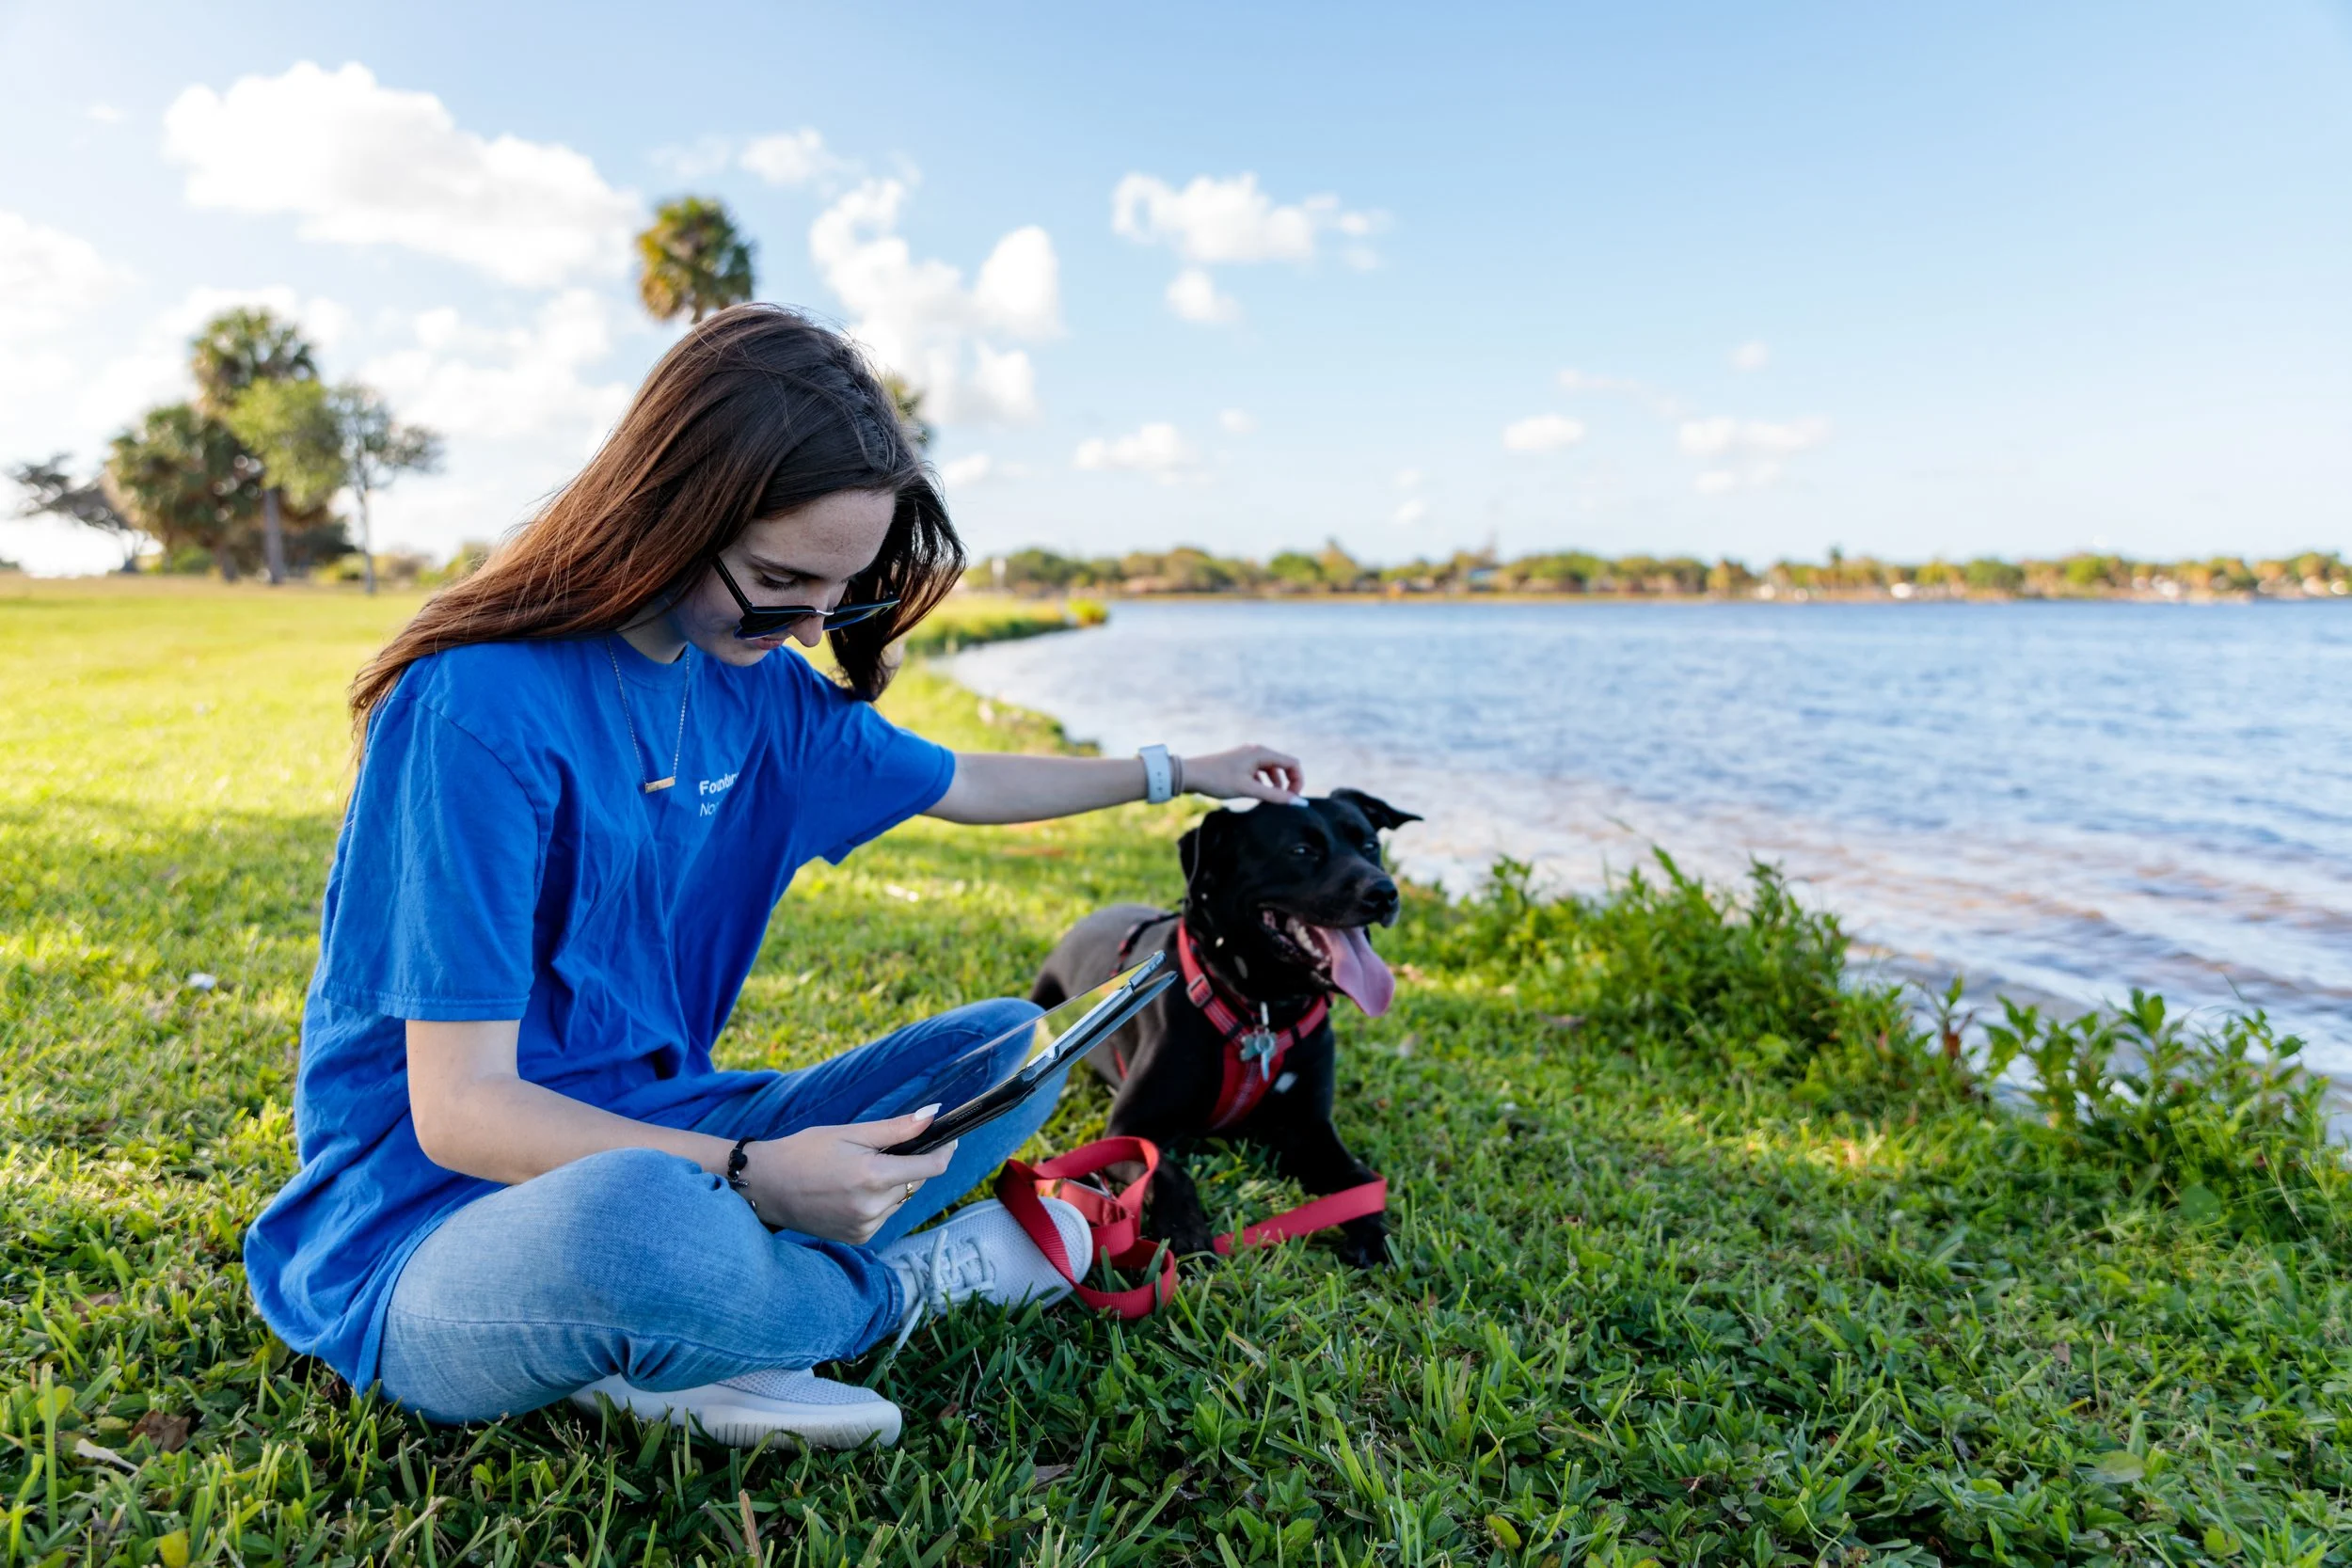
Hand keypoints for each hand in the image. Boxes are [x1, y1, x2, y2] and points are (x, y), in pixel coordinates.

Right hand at [740, 1108, 958, 1244]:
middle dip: (908, 1164)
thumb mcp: (850, 1132)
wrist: (766, 1185)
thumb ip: (896, 1128)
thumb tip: (933, 1115)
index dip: (945, 1150)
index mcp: (873, 1177)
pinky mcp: (858, 1238)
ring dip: (892, 1184)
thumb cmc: (805, 1151)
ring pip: (900, 1199)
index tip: (949, 1138)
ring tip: (857, 1172)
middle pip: (915, 1181)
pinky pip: (884, 1215)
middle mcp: (872, 1207)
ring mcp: (865, 1227)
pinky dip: (878, 1201)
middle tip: (881, 1151)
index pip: (931, 1167)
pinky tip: (851, 1191)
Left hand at [1182, 745, 1305, 804]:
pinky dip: (1263, 784)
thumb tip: (1297, 802)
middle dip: (1288, 783)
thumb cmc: (1217, 780)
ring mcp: (1248, 756)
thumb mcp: (1248, 789)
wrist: (1190, 775)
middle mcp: (1257, 751)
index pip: (1292, 763)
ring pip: (1271, 770)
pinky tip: (1257, 796)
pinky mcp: (1240, 763)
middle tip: (1285, 802)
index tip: (1294, 799)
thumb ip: (1274, 796)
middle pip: (1284, 765)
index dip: (1298, 781)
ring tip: (1270, 801)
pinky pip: (1259, 772)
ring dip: (1276, 785)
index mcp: (1261, 752)